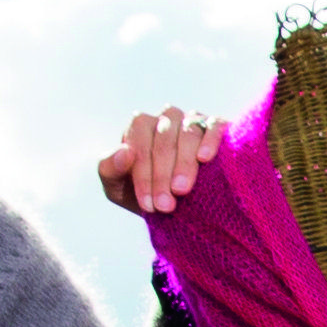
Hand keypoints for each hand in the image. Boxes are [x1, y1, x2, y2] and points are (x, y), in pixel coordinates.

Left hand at [97, 108, 221, 216]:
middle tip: (165, 205)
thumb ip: (110, 169)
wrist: (181, 208)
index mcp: (140, 127)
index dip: (142, 172)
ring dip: (184, 162)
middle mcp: (166, 118)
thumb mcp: (118, 189)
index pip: (139, 139)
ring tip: (181, 190)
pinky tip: (205, 159)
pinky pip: (214, 126)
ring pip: (188, 131)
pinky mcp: (216, 126)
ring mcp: (192, 120)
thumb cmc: (146, 195)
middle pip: (163, 137)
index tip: (148, 204)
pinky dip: (209, 140)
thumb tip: (124, 152)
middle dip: (162, 174)